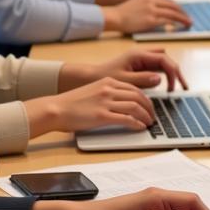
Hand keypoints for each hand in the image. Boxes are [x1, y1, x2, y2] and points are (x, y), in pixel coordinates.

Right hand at [26, 78, 155, 135]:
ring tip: (149, 123)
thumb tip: (125, 103)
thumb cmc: (72, 103)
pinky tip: (139, 128)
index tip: (149, 107)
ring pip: (135, 107)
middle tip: (153, 116)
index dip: (146, 99)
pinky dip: (137, 124)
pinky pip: (127, 119)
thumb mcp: (94, 91)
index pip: (134, 88)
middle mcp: (109, 89)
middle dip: (149, 108)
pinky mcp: (102, 115)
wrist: (56, 108)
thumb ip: (109, 93)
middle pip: (139, 97)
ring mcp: (106, 102)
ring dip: (146, 116)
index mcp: (108, 82)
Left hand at [87, 49, 187, 90]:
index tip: (175, 85)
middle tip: (182, 87)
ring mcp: (141, 59)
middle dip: (175, 72)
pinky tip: (166, 84)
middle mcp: (141, 54)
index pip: (163, 59)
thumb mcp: (123, 80)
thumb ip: (142, 79)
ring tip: (176, 87)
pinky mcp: (140, 65)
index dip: (172, 71)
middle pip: (166, 59)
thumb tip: (159, 78)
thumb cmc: (105, 77)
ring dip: (171, 73)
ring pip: (163, 62)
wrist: (92, 76)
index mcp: (138, 55)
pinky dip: (164, 74)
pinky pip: (156, 67)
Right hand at [104, 0, 191, 33]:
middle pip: (173, 5)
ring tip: (188, 23)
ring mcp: (152, 9)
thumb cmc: (124, 11)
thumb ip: (149, 1)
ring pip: (173, 13)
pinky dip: (176, 23)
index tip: (182, 11)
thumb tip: (160, 7)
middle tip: (189, 18)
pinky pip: (168, 21)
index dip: (177, 6)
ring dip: (183, 18)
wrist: (115, 16)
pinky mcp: (151, 19)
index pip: (168, 0)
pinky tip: (179, 26)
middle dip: (183, 12)